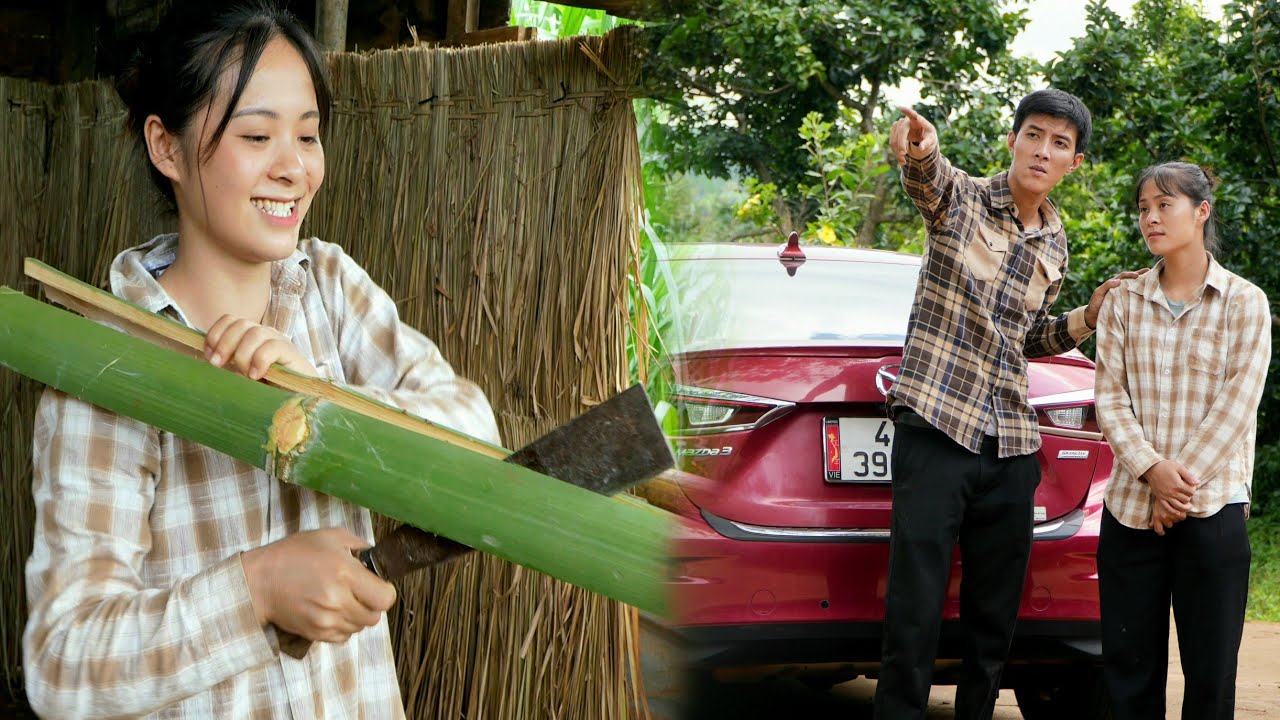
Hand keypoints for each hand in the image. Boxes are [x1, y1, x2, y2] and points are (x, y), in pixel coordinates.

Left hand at [205, 315, 317, 379]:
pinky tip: (256, 376)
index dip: (215, 334)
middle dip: (224, 344)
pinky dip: (259, 361)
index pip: (230, 320)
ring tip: (245, 375)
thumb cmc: (269, 389)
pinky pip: (272, 347)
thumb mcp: (243, 375)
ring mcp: (279, 341)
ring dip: (242, 355)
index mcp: (251, 337)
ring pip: (254, 333)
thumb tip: (209, 362)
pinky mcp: (292, 352)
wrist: (301, 399)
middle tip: (218, 365)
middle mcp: (265, 334)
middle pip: (240, 323)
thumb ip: (229, 365)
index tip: (208, 355)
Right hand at [242, 528, 396, 644]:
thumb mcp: (330, 537)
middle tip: (359, 591)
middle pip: (375, 616)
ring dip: (357, 615)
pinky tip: (331, 610)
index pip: (385, 598)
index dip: (385, 591)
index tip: (377, 584)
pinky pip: (343, 637)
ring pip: (360, 627)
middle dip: (372, 603)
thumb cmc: (293, 555)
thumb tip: (377, 557)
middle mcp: (338, 600)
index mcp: (345, 574)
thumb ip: (359, 546)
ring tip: (342, 599)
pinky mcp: (316, 634)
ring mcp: (326, 620)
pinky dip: (343, 626)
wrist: (260, 581)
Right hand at [889, 106, 937, 164]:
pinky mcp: (894, 131)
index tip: (901, 108)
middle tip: (903, 155)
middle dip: (901, 144)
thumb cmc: (928, 136)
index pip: (913, 115)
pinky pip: (892, 142)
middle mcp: (907, 120)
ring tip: (903, 161)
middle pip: (901, 131)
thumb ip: (927, 144)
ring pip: (894, 138)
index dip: (907, 112)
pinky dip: (895, 151)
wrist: (922, 135)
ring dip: (897, 151)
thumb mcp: (931, 140)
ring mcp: (899, 125)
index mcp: (918, 120)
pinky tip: (900, 158)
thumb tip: (920, 149)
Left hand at [1085, 268, 1150, 328]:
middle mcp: (1119, 289)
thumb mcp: (1098, 293)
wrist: (1092, 318)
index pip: (1123, 276)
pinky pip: (1133, 298)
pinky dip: (1140, 295)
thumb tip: (1119, 280)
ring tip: (1152, 280)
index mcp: (1113, 284)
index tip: (1137, 275)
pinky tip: (1147, 294)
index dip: (1130, 275)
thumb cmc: (1095, 304)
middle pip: (1131, 280)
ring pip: (1133, 288)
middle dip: (1140, 275)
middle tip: (1150, 271)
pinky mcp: (1125, 304)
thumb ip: (1107, 285)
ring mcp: (1122, 296)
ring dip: (1141, 284)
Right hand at [1142, 459, 1197, 508]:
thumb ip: (1189, 476)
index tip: (1192, 487)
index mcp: (1178, 484)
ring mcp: (1165, 496)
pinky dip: (1173, 511)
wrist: (1150, 468)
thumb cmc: (1165, 466)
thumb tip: (1198, 482)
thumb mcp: (1179, 467)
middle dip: (1189, 497)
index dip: (1193, 490)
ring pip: (1178, 506)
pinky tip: (1178, 512)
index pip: (1191, 492)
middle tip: (1188, 493)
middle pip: (1186, 499)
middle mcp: (1172, 492)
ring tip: (1189, 507)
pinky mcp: (1160, 497)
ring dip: (1185, 507)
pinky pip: (1167, 507)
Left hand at [1151, 497, 1187, 535]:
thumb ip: (1153, 518)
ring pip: (1176, 521)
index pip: (1158, 530)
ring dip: (1176, 517)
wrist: (1168, 489)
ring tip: (1174, 509)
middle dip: (1169, 521)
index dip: (1161, 532)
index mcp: (1156, 516)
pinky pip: (1182, 518)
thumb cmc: (1160, 499)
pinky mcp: (1181, 513)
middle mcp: (1164, 517)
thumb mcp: (1155, 507)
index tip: (1163, 532)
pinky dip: (1182, 514)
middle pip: (1169, 525)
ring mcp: (1172, 516)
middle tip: (1169, 513)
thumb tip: (1150, 526)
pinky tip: (1179, 508)